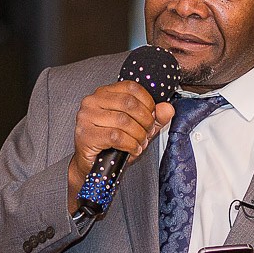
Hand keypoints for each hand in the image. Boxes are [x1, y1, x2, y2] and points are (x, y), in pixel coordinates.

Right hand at [67, 82, 174, 212]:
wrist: (92, 165)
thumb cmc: (112, 144)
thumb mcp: (137, 128)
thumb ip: (154, 118)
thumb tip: (167, 108)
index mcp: (104, 93)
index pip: (131, 87)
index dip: (147, 102)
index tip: (152, 117)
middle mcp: (92, 101)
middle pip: (129, 103)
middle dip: (145, 121)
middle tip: (148, 133)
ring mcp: (86, 117)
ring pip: (123, 121)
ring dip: (138, 135)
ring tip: (140, 143)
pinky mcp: (86, 135)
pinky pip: (116, 136)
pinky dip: (130, 145)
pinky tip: (133, 150)